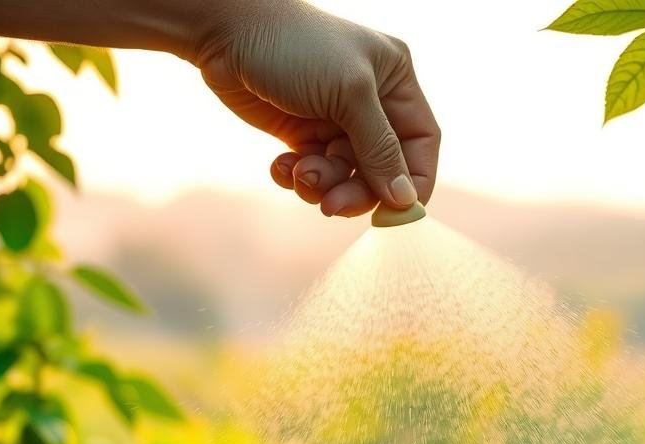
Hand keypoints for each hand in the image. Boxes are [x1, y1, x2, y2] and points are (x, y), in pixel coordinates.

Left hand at [196, 0, 439, 217]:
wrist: (224, 31)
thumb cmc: (294, 46)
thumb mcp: (349, 94)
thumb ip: (380, 149)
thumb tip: (405, 200)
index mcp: (396, 81)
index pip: (421, 144)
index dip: (413, 182)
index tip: (394, 211)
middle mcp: (371, 103)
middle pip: (382, 170)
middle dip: (357, 190)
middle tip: (332, 205)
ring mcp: (336, 121)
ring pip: (346, 177)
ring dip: (323, 184)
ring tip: (299, 172)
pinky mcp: (304, 135)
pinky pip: (315, 175)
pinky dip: (298, 178)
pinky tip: (280, 165)